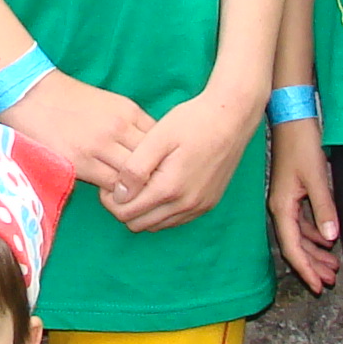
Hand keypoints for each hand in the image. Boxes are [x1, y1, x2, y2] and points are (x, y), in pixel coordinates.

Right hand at [1, 70, 152, 196]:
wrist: (31, 93)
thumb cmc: (69, 99)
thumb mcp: (108, 103)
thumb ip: (128, 124)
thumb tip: (149, 150)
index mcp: (128, 111)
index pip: (160, 141)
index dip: (163, 159)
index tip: (161, 170)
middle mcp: (118, 127)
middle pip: (152, 160)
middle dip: (155, 176)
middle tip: (155, 190)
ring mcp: (100, 145)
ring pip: (133, 176)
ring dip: (136, 189)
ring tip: (136, 197)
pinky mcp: (80, 162)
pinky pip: (110, 185)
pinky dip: (116, 193)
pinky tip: (115, 195)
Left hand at [104, 83, 259, 233]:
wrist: (232, 117)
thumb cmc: (193, 121)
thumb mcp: (158, 138)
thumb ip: (135, 168)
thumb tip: (119, 194)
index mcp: (169, 188)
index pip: (126, 213)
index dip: (110, 200)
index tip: (110, 181)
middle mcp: (186, 204)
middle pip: (139, 224)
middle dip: (124, 208)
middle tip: (122, 183)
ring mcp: (199, 207)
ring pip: (157, 225)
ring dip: (143, 211)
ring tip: (141, 184)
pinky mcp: (208, 204)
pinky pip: (176, 220)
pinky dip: (161, 211)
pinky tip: (159, 188)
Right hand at [268, 117, 340, 291]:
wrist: (292, 119)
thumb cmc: (301, 145)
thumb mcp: (316, 178)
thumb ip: (324, 209)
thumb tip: (331, 237)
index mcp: (282, 207)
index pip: (292, 248)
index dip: (305, 269)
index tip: (317, 286)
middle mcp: (280, 208)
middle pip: (295, 246)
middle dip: (312, 265)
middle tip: (329, 281)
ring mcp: (285, 201)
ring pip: (299, 236)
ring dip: (315, 252)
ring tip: (332, 267)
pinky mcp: (292, 193)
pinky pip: (302, 223)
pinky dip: (314, 234)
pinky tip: (327, 240)